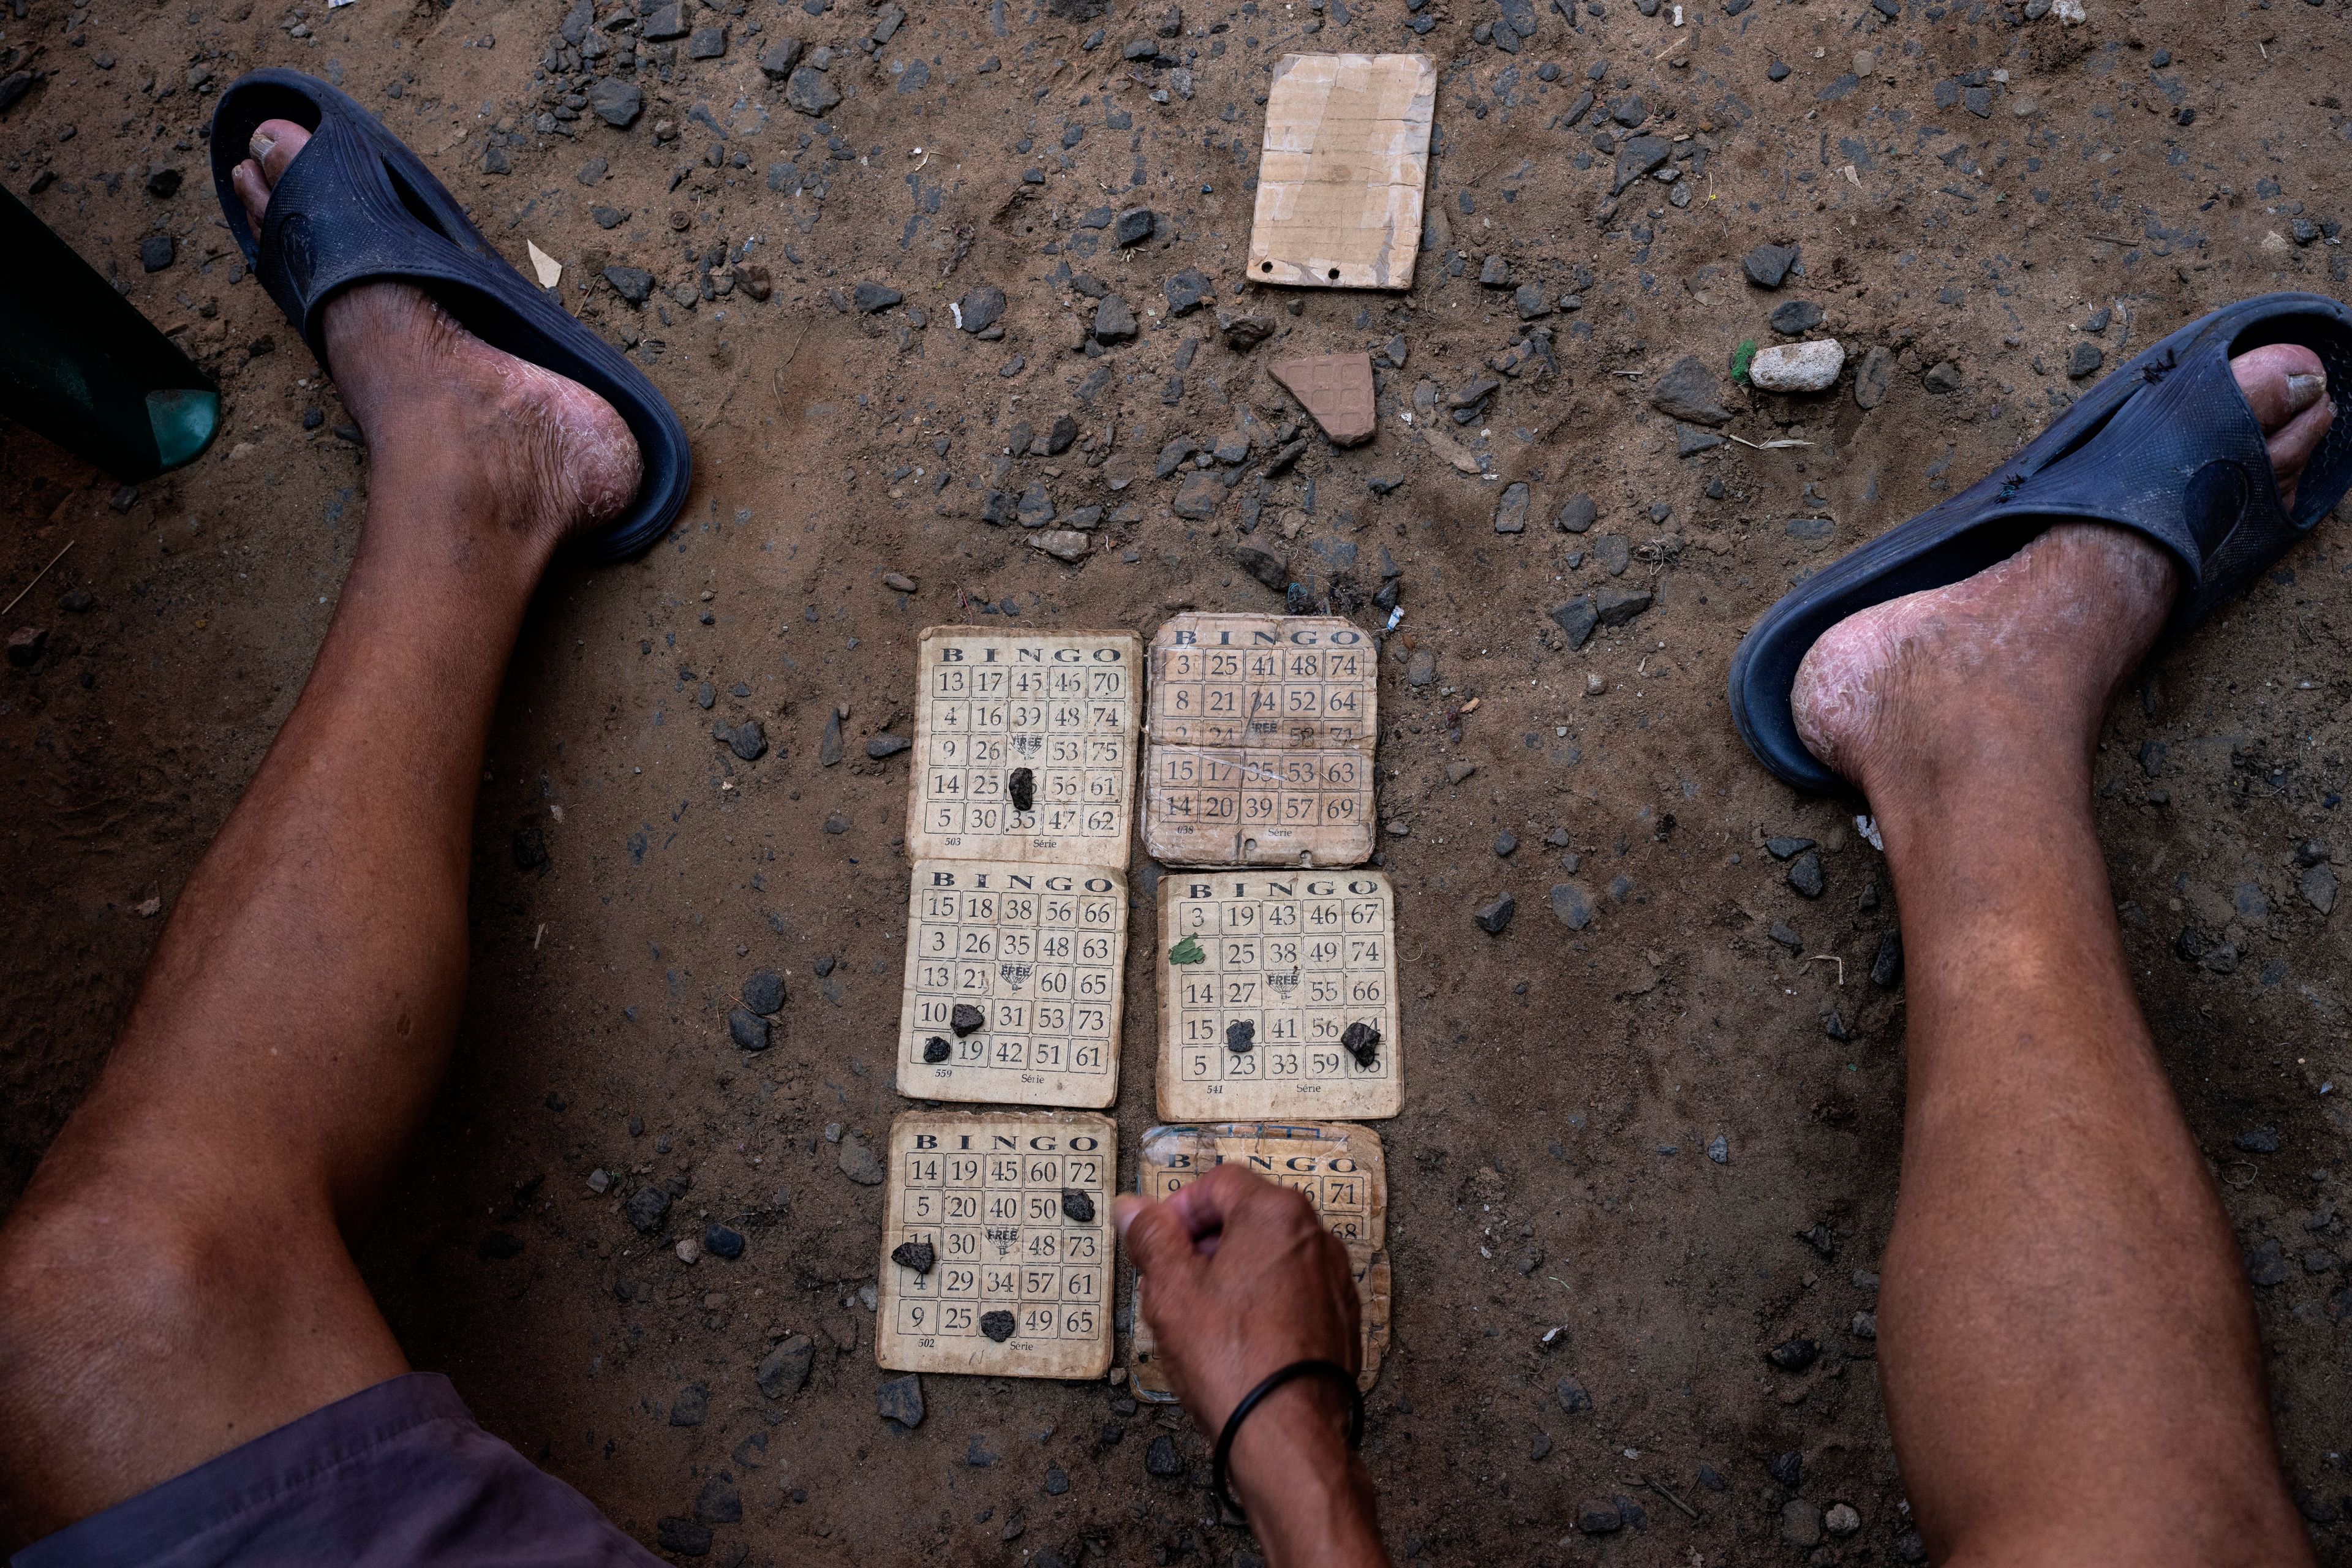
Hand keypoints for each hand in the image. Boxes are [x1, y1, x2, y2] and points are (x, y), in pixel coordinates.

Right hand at [1114, 1164, 1389, 1567]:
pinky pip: (1289, 1295)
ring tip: (1199, 1322)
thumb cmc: (1236, 1362)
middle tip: (1170, 1283)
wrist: (1287, 1434)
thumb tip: (1135, 1209)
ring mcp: (1332, 1280)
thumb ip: (1151, 1237)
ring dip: (1229, 1278)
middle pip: (1246, 1218)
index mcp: (1276, 1213)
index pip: (1218, 1183)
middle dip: (1202, 1247)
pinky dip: (1259, 1307)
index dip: (1178, 1210)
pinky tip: (1234, 1345)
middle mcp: (1314, 1237)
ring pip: (1267, 1259)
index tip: (1157, 1242)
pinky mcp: (1338, 1319)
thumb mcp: (1171, 1289)